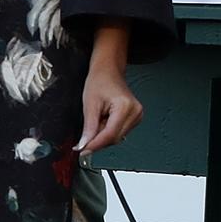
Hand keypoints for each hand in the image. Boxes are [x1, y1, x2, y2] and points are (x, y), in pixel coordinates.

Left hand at [75, 25, 141, 157]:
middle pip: (114, 138)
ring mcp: (137, 116)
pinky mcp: (135, 118)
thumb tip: (84, 145)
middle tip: (84, 136)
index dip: (95, 144)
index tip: (82, 151)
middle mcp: (135, 112)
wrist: (108, 71)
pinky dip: (108, 131)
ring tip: (97, 119)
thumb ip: (88, 128)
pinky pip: (119, 132)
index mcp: (125, 107)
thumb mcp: (90, 104)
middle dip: (98, 140)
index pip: (110, 134)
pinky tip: (103, 121)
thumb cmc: (100, 81)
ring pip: (117, 137)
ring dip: (103, 135)